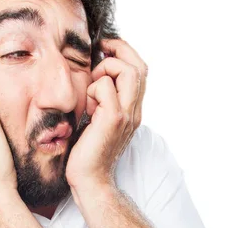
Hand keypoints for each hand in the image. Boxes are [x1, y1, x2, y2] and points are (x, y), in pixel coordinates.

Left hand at [66, 38, 147, 189]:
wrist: (90, 178)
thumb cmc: (87, 151)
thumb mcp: (97, 119)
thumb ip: (102, 99)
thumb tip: (94, 74)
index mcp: (132, 109)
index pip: (140, 70)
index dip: (124, 52)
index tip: (104, 49)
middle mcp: (134, 110)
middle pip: (139, 65)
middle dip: (118, 50)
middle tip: (98, 51)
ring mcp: (126, 114)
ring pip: (126, 70)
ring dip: (104, 70)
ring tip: (91, 89)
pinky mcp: (113, 119)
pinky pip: (104, 86)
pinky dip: (92, 89)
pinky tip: (86, 107)